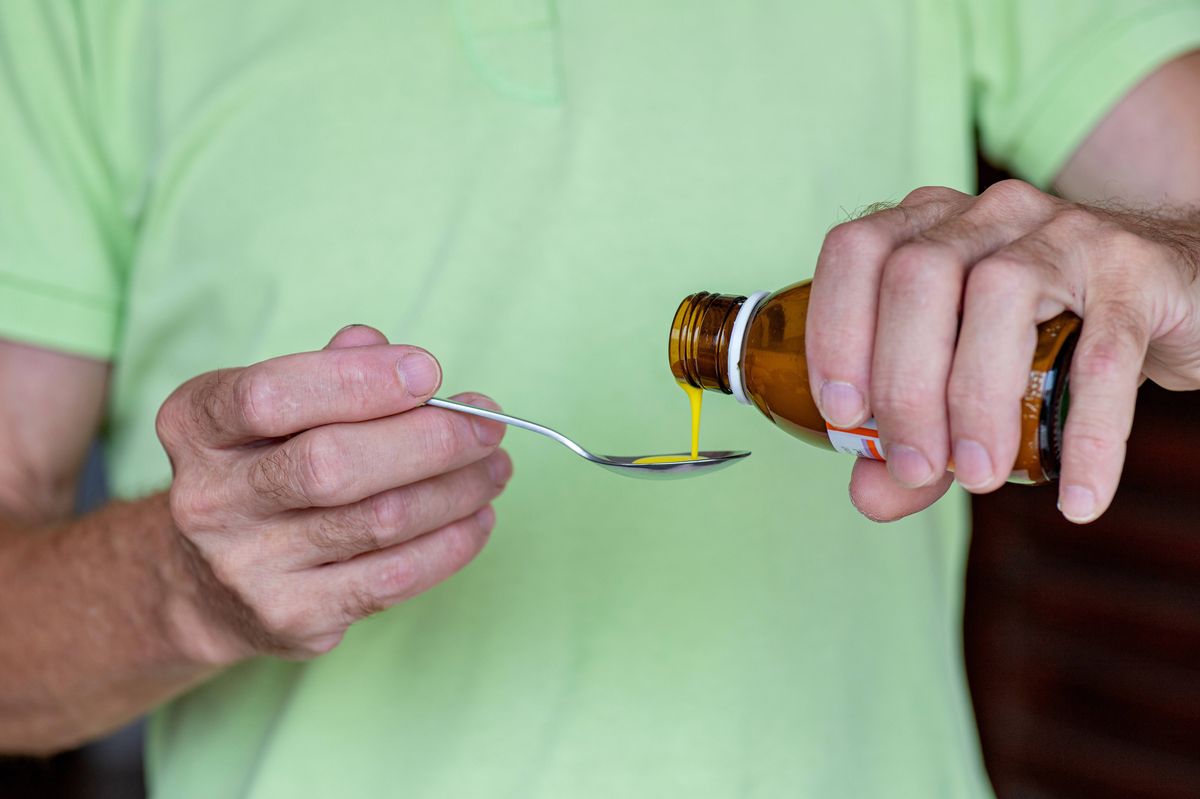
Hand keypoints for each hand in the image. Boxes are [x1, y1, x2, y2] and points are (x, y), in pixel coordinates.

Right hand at [155, 325, 509, 663]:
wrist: (208, 587)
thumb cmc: (264, 468)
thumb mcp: (274, 410)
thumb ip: (330, 371)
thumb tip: (399, 359)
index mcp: (195, 426)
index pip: (270, 395)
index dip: (359, 380)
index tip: (429, 371)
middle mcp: (209, 500)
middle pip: (332, 464)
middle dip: (431, 439)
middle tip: (487, 425)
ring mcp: (248, 568)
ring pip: (378, 522)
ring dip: (457, 489)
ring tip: (494, 466)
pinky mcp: (294, 619)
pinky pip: (394, 577)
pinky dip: (451, 543)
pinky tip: (478, 517)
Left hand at [806, 180, 1199, 522]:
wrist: (1174, 301)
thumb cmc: (1047, 339)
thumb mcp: (966, 384)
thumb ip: (913, 438)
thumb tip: (869, 495)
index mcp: (930, 227)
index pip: (857, 251)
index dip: (836, 329)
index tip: (843, 414)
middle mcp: (990, 215)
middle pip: (918, 275)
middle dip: (905, 385)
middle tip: (916, 466)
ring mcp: (1066, 231)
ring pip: (1000, 295)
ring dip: (977, 400)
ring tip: (980, 476)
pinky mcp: (1135, 272)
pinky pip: (1103, 354)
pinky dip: (1086, 434)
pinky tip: (1076, 496)